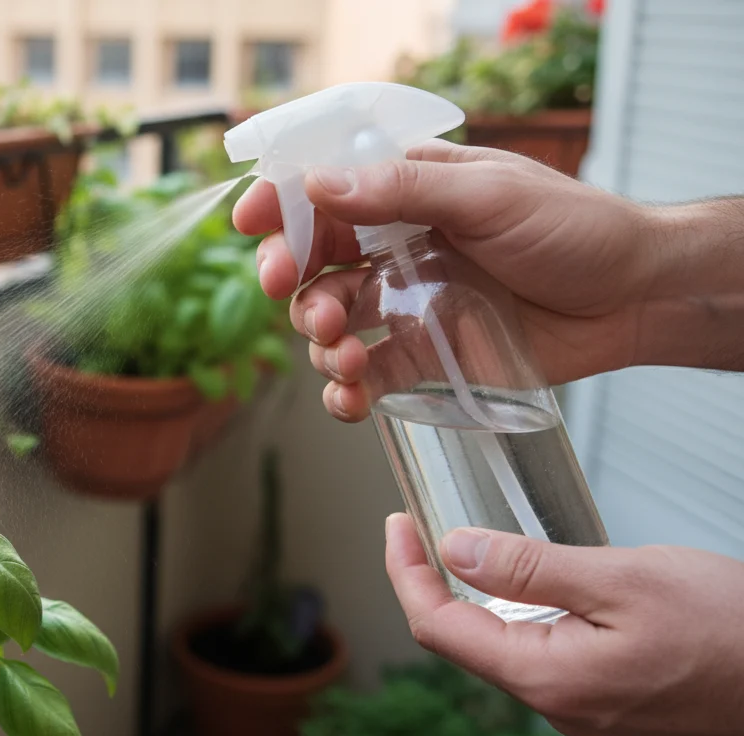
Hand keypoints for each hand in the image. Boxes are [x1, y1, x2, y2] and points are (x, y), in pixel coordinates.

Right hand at [233, 141, 661, 421]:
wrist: (635, 299)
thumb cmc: (575, 229)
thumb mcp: (489, 195)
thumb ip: (402, 192)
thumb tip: (318, 187)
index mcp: (404, 192)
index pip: (319, 194)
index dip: (277, 207)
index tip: (251, 224)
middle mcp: (392, 247)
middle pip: (309, 264)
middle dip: (291, 283)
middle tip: (299, 298)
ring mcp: (404, 304)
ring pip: (328, 323)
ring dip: (319, 342)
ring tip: (345, 355)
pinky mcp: (422, 356)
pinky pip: (364, 377)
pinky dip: (344, 392)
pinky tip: (349, 398)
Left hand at [384, 512, 743, 735]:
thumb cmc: (734, 632)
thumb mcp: (624, 579)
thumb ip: (530, 568)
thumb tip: (454, 550)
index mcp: (547, 678)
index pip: (437, 625)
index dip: (405, 571)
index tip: (397, 525)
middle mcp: (556, 702)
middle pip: (460, 639)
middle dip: (430, 580)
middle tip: (418, 525)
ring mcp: (580, 704)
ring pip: (498, 645)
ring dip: (472, 595)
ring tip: (461, 542)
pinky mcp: (605, 696)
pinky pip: (539, 653)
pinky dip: (514, 612)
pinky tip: (524, 579)